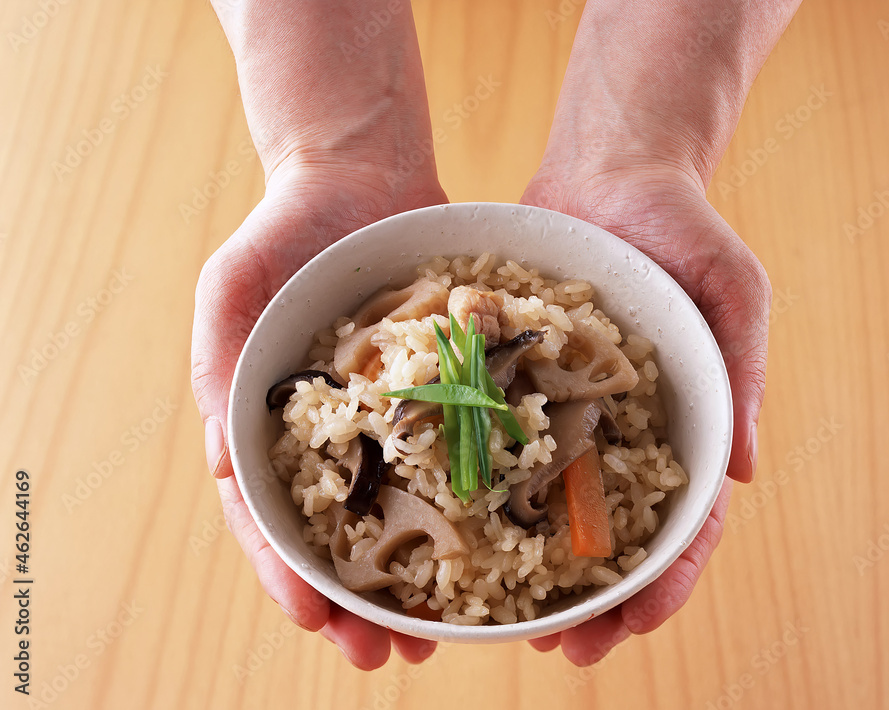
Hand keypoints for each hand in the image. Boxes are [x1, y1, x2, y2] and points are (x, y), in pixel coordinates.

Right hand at [193, 0, 448, 669]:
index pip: (273, 518)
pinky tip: (502, 542)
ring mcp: (397, 417)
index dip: (290, 574)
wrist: (360, 173)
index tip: (315, 622)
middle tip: (391, 657)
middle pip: (346, 536)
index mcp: (276, 427)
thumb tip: (221, 465)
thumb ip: (221, 370)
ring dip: (425, 576)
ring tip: (450, 633)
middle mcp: (341, 434)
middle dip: (363, 602)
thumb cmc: (283, 231)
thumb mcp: (232, 290)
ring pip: (410, 511)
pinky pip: (462, 452)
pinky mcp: (447, 391)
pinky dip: (477, 500)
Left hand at [518, 163, 769, 663]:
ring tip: (504, 624)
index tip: (637, 623)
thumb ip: (740, 373)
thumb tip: (743, 472)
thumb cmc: (683, 226)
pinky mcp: (516, 381)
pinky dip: (483, 491)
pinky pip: (499, 441)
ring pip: (549, 505)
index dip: (666, 577)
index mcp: (682, 423)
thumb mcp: (733, 288)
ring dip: (532, 569)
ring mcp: (567, 412)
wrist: (609, 171)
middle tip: (566, 651)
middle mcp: (621, 431)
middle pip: (612, 533)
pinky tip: (454, 531)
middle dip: (594, 599)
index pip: (684, 521)